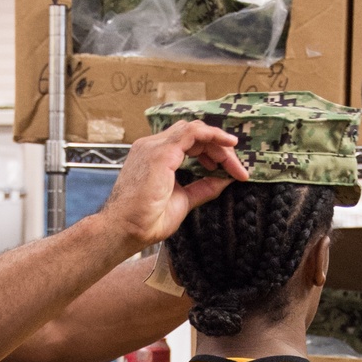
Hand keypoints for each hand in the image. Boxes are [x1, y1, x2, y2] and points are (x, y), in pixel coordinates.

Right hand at [97, 121, 248, 253]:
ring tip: (235, 163)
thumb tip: (225, 180)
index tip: (229, 170)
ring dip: (219, 144)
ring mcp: (155, 147)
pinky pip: (193, 132)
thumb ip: (202, 188)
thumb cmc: (145, 221)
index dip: (212, 152)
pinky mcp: (161, 152)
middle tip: (237, 169)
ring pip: (196, 130)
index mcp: (155, 156)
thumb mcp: (183, 201)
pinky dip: (214, 136)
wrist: (124, 230)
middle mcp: (153, 146)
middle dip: (219, 149)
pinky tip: (229, 145)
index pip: (189, 142)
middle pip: (194, 134)